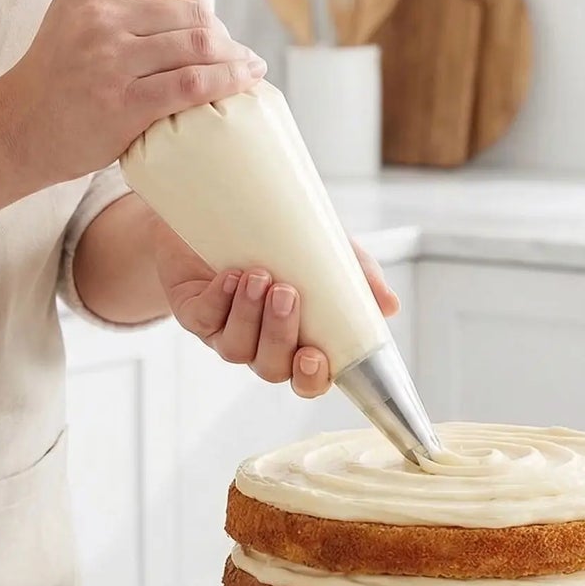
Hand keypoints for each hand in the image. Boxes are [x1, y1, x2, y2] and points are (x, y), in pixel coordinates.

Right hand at [0, 0, 264, 187]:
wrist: (25, 123)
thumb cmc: (69, 62)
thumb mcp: (95, 4)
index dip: (202, 3)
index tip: (206, 25)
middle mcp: (98, 12)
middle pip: (194, 13)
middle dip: (220, 34)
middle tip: (229, 54)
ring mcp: (109, 57)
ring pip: (199, 46)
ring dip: (233, 58)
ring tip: (245, 67)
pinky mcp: (123, 101)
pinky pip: (194, 83)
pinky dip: (230, 81)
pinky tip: (248, 80)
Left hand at [154, 221, 399, 397]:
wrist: (220, 206)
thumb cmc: (280, 238)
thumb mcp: (327, 252)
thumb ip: (359, 278)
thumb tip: (390, 306)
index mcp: (299, 339)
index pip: (308, 379)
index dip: (311, 378)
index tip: (314, 356)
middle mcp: (262, 344)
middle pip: (272, 367)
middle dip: (280, 336)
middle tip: (287, 294)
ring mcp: (226, 331)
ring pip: (237, 348)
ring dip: (250, 315)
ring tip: (259, 276)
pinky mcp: (194, 312)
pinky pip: (205, 320)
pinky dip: (219, 299)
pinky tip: (230, 275)